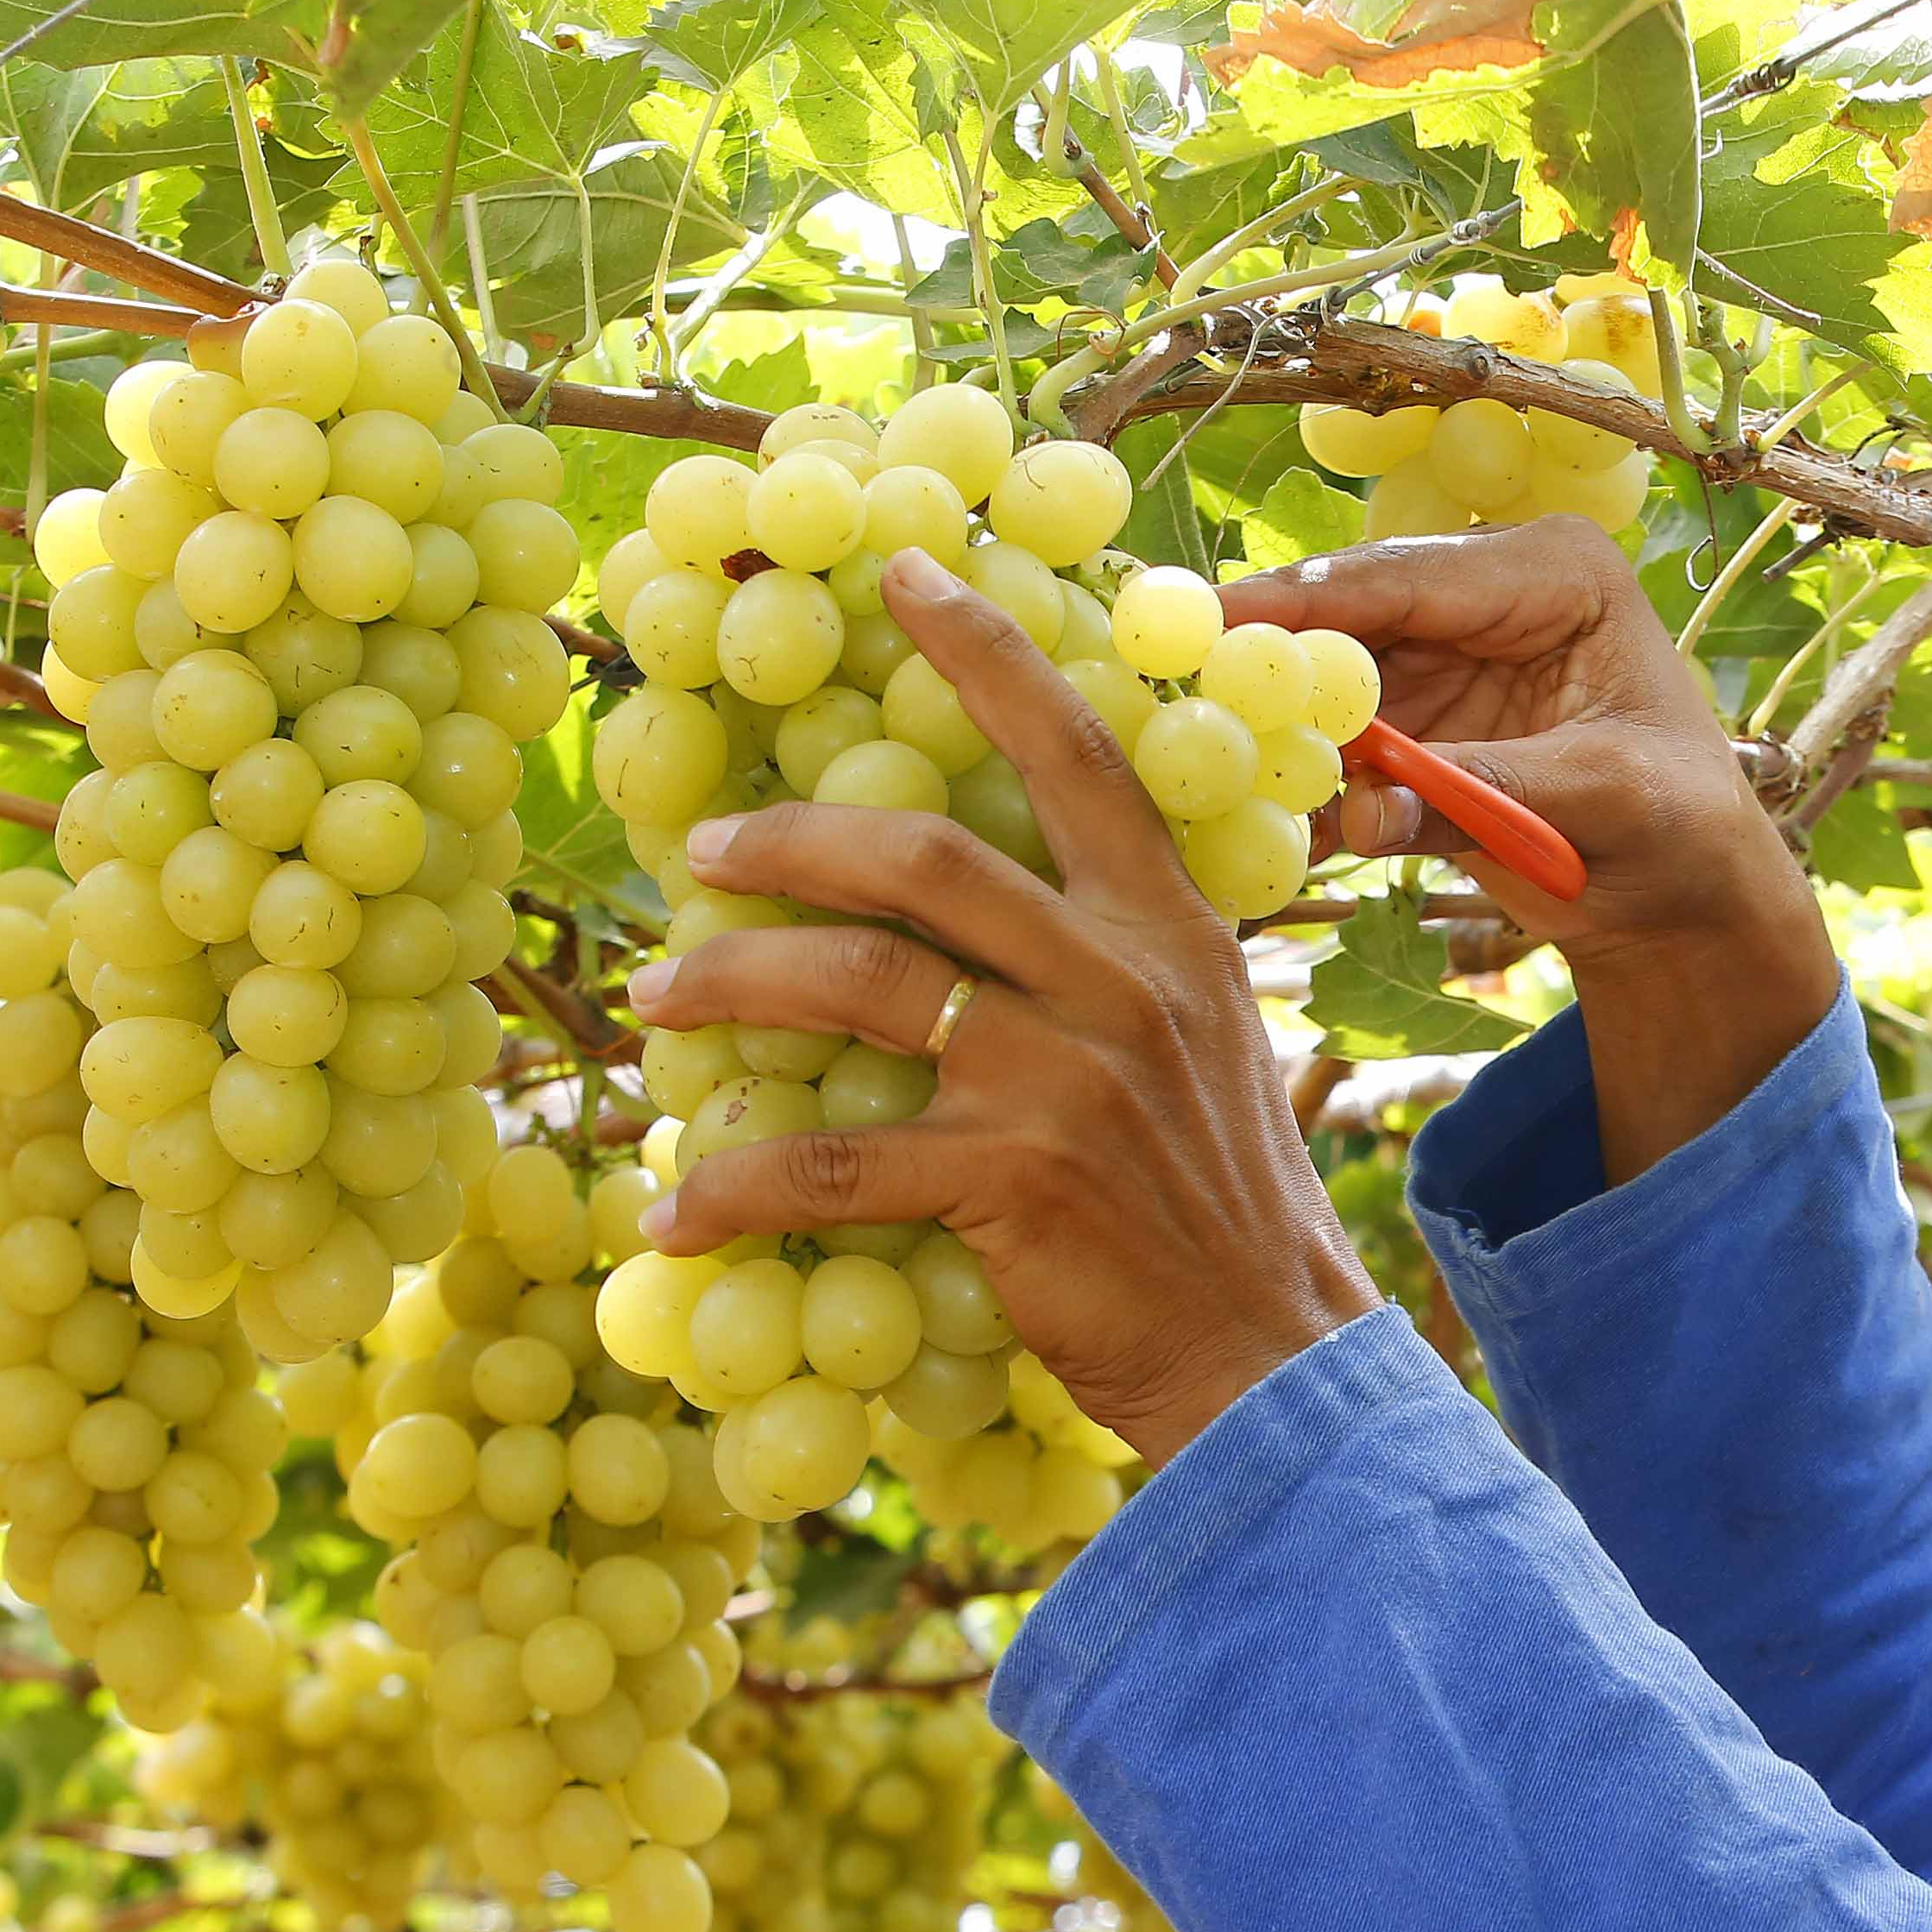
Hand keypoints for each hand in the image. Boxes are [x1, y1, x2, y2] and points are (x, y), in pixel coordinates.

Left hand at [632, 547, 1383, 1470]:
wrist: (1271, 1356)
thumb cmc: (1224, 1214)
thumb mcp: (1206, 1052)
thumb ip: (1119, 973)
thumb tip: (1008, 924)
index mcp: (1170, 933)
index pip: (1078, 755)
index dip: (986, 655)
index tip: (904, 576)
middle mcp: (1120, 983)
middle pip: (925, 858)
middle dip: (793, 843)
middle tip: (707, 854)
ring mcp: (1063, 1079)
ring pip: (858, 983)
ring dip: (734, 983)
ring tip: (660, 997)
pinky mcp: (1010, 1181)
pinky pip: (834, 1163)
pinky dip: (736, 1188)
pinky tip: (675, 1215)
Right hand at [1231, 518, 1839, 1183]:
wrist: (1683, 902)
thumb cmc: (1681, 829)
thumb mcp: (1605, 802)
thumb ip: (1488, 796)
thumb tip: (1367, 814)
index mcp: (1554, 572)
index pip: (1415, 578)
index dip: (1316, 603)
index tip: (1224, 626)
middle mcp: (1485, 601)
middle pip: (1353, 619)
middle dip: (1274, 661)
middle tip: (1179, 687)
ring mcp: (1442, 665)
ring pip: (1328, 684)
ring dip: (1271, 730)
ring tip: (1194, 762)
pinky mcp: (1413, 732)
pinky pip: (1334, 751)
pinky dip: (1294, 787)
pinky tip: (1240, 822)